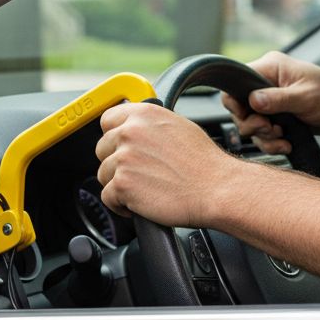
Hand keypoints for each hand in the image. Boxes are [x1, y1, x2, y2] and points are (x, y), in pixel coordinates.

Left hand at [96, 102, 238, 226]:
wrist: (217, 189)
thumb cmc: (204, 164)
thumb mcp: (178, 127)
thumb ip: (150, 125)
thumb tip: (136, 130)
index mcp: (143, 114)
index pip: (107, 119)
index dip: (114, 137)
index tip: (120, 148)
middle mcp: (130, 132)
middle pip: (102, 149)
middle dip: (117, 163)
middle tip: (140, 174)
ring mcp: (123, 158)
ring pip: (104, 175)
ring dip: (120, 185)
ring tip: (146, 190)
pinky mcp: (121, 184)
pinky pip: (108, 197)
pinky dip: (122, 205)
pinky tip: (142, 203)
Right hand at [221, 51, 319, 154]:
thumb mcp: (305, 97)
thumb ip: (277, 99)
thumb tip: (253, 100)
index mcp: (270, 68)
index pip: (236, 82)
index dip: (236, 103)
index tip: (249, 117)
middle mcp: (267, 84)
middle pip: (240, 109)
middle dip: (254, 126)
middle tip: (271, 129)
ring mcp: (271, 102)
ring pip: (251, 126)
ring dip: (264, 138)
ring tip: (282, 138)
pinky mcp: (277, 118)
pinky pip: (264, 135)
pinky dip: (272, 143)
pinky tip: (286, 143)